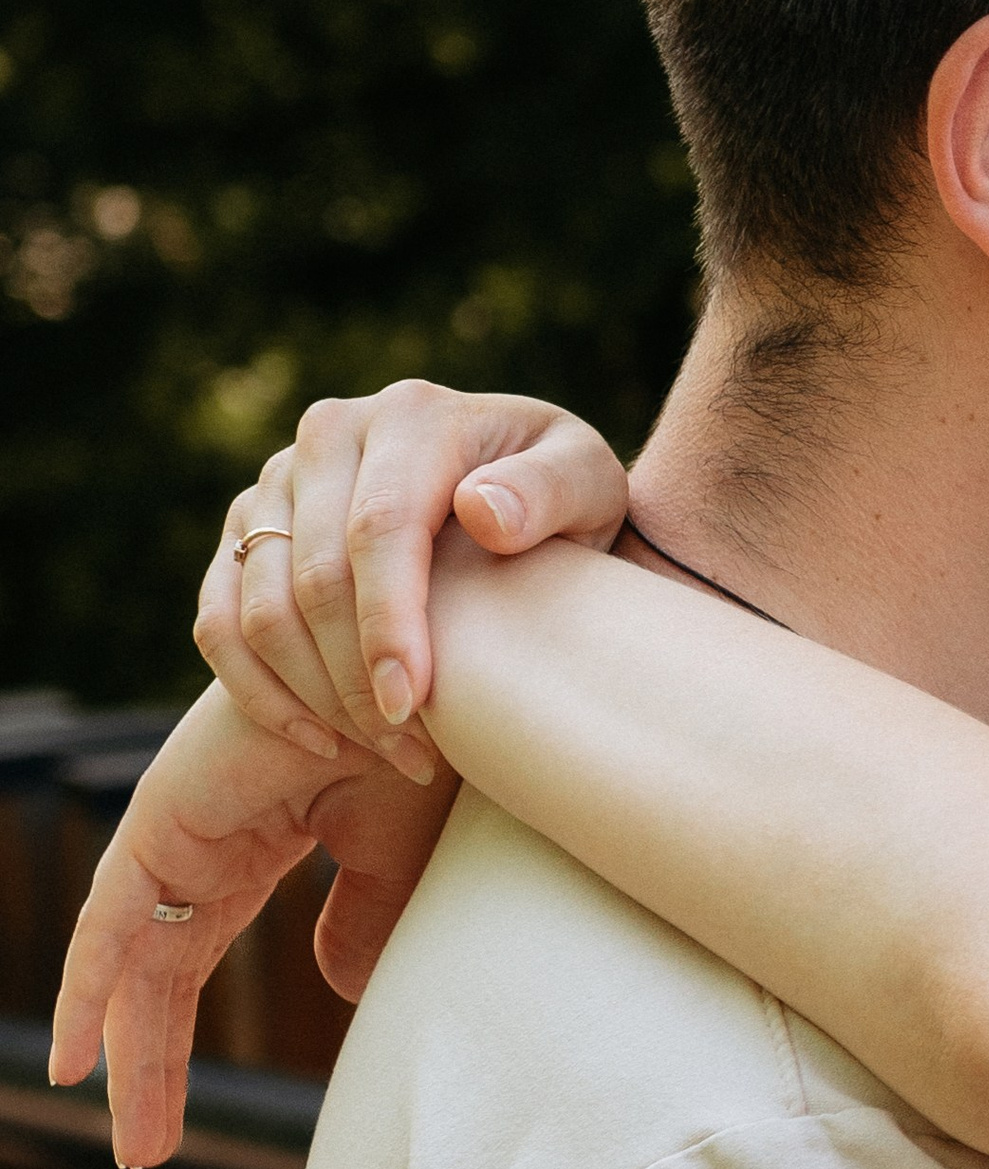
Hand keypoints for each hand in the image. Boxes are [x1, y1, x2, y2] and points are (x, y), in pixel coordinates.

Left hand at [49, 689, 455, 1165]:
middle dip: (146, 1063)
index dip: (170, 1045)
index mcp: (249, 845)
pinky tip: (76, 1060)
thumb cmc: (430, 746)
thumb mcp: (400, 861)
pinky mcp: (165, 820)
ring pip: (127, 959)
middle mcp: (201, 840)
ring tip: (123, 1132)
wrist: (424, 677)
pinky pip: (111, 920)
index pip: (189, 963)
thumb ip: (364, 923)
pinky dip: (88, 987)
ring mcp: (176, 828)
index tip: (163, 1124)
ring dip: (119, 1045)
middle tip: (143, 1149)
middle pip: (154, 975)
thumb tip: (342, 994)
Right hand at [199, 382, 628, 773]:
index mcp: (412, 416)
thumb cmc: (558, 502)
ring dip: (315, 695)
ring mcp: (278, 480)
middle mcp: (331, 434)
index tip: (412, 702)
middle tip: (412, 752)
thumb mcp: (587, 484)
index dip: (388, 623)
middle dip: (356, 676)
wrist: (510, 501)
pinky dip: (260, 690)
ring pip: (260, 605)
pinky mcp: (246, 529)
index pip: (380, 529)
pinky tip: (323, 743)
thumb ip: (549, 492)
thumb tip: (482, 512)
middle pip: (315, 574)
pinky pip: (220, 621)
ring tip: (384, 753)